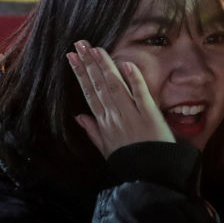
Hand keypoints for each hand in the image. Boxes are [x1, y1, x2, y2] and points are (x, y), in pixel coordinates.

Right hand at [67, 41, 173, 156]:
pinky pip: (141, 94)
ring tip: (95, 49)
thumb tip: (78, 116)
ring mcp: (131, 115)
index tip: (72, 57)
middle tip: (79, 44)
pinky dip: (134, 79)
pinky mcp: (150, 115)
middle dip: (88, 63)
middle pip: (99, 85)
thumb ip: (93, 131)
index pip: (89, 93)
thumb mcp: (106, 150)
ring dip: (105, 66)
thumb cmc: (130, 163)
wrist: (151, 178)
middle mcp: (114, 116)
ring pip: (115, 86)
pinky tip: (126, 64)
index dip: (80, 74)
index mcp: (104, 123)